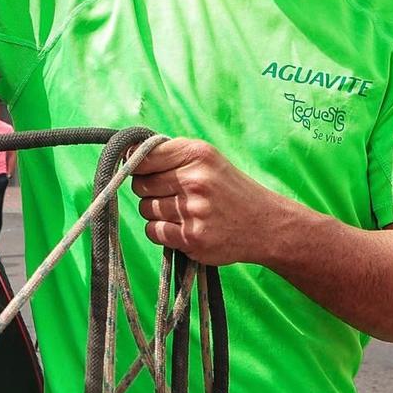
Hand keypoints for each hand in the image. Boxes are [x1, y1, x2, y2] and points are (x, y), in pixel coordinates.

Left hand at [128, 137, 284, 266]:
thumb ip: (171, 154)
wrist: (265, 225)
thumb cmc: (229, 190)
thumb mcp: (209, 160)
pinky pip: (153, 231)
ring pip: (145, 209)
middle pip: (141, 185)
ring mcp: (194, 211)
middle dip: (149, 191)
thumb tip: (127, 155)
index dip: (139, 166)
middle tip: (172, 195)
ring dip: (156, 212)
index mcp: (198, 154)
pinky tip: (182, 227)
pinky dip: (162, 232)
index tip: (145, 172)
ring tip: (182, 212)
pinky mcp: (192, 238)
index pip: (145, 157)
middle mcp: (196, 180)